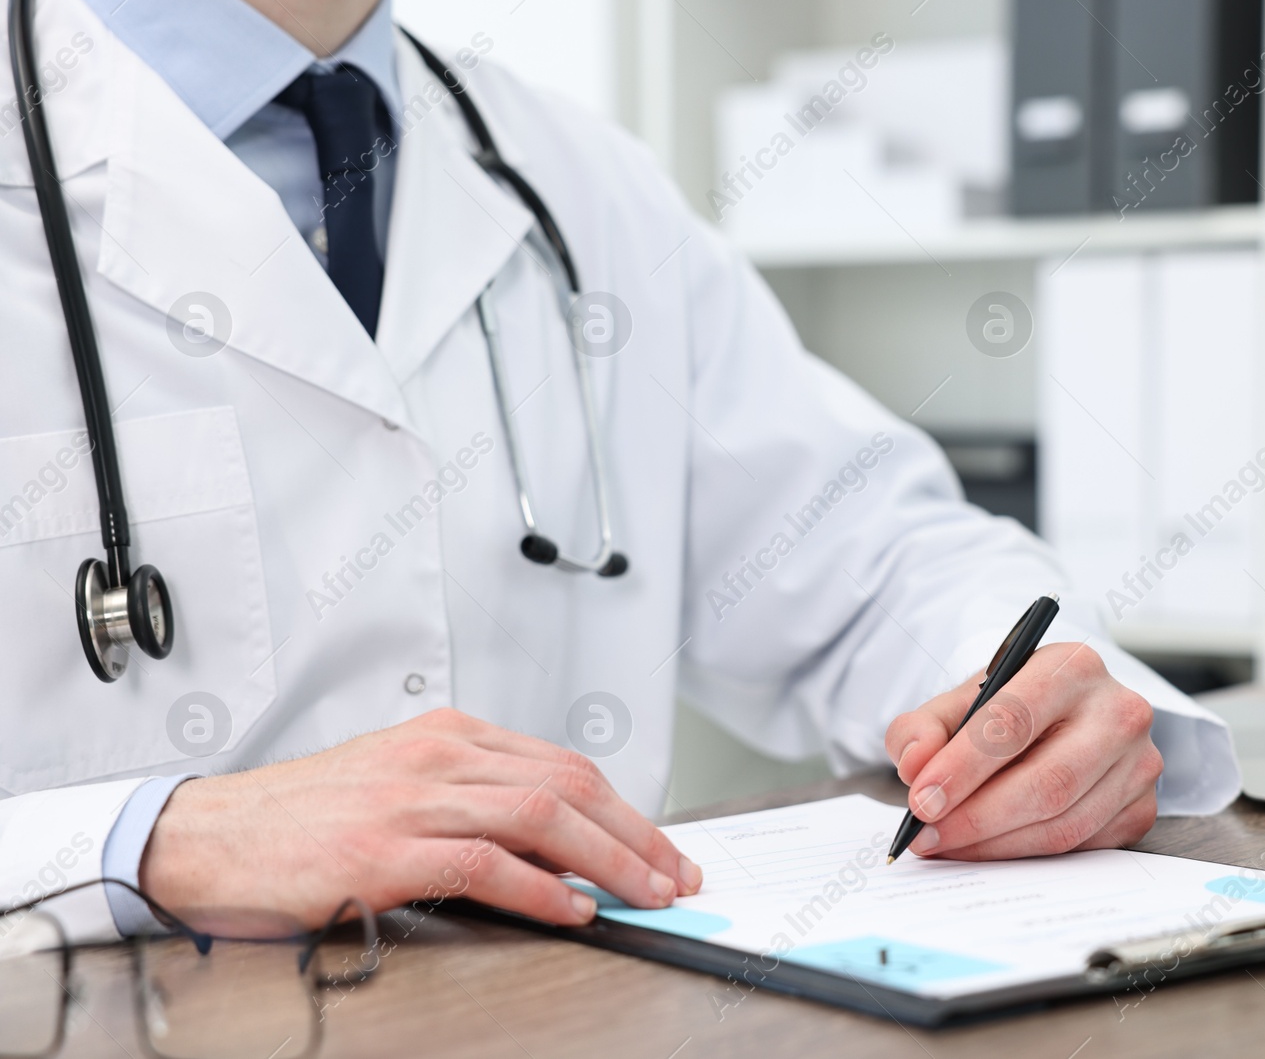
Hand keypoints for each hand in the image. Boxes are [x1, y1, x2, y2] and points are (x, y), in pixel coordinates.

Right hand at [141, 709, 701, 926]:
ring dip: (607, 861)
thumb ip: (474, 801)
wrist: (208, 837)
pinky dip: (540, 887)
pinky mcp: (383, 850)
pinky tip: (572, 909)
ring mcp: (411, 800)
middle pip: (567, 784)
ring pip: (540, 816)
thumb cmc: (302, 819)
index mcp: (447, 736)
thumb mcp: (400, 786)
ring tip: (644, 895)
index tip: (661, 847)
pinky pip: (484, 863)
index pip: (563, 764)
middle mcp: (437, 757)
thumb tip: (558, 845)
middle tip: (675, 875)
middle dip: (635, 834)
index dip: (626, 810)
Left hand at [885, 642, 1161, 859]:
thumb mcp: (960, 701)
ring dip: (995, 845)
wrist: (1062, 718)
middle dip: (976, 817)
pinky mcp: (1142, 808)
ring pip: (1064, 823)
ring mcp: (1139, 763)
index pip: (1015, 720)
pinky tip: (987, 848)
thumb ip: (923, 727)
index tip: (921, 800)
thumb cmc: (1010, 709)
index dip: (963, 766)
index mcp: (1072, 666)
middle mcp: (1118, 710)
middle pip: (1047, 781)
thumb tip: (914, 765)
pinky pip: (1080, 847)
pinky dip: (1025, 855)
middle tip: (926, 834)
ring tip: (946, 844)